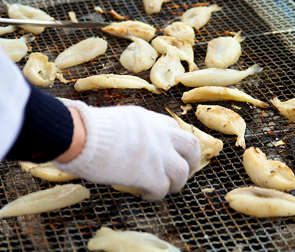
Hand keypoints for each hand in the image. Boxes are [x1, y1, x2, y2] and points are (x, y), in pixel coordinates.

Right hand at [54, 101, 200, 200]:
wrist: (83, 135)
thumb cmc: (92, 126)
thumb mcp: (121, 118)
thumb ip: (135, 128)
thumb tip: (134, 139)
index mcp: (151, 119)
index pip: (175, 128)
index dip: (177, 142)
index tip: (174, 151)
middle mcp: (161, 135)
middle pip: (190, 146)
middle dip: (192, 160)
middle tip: (185, 171)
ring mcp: (158, 154)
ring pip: (182, 171)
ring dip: (177, 182)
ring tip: (166, 187)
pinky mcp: (150, 174)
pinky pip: (163, 189)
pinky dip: (157, 194)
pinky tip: (146, 194)